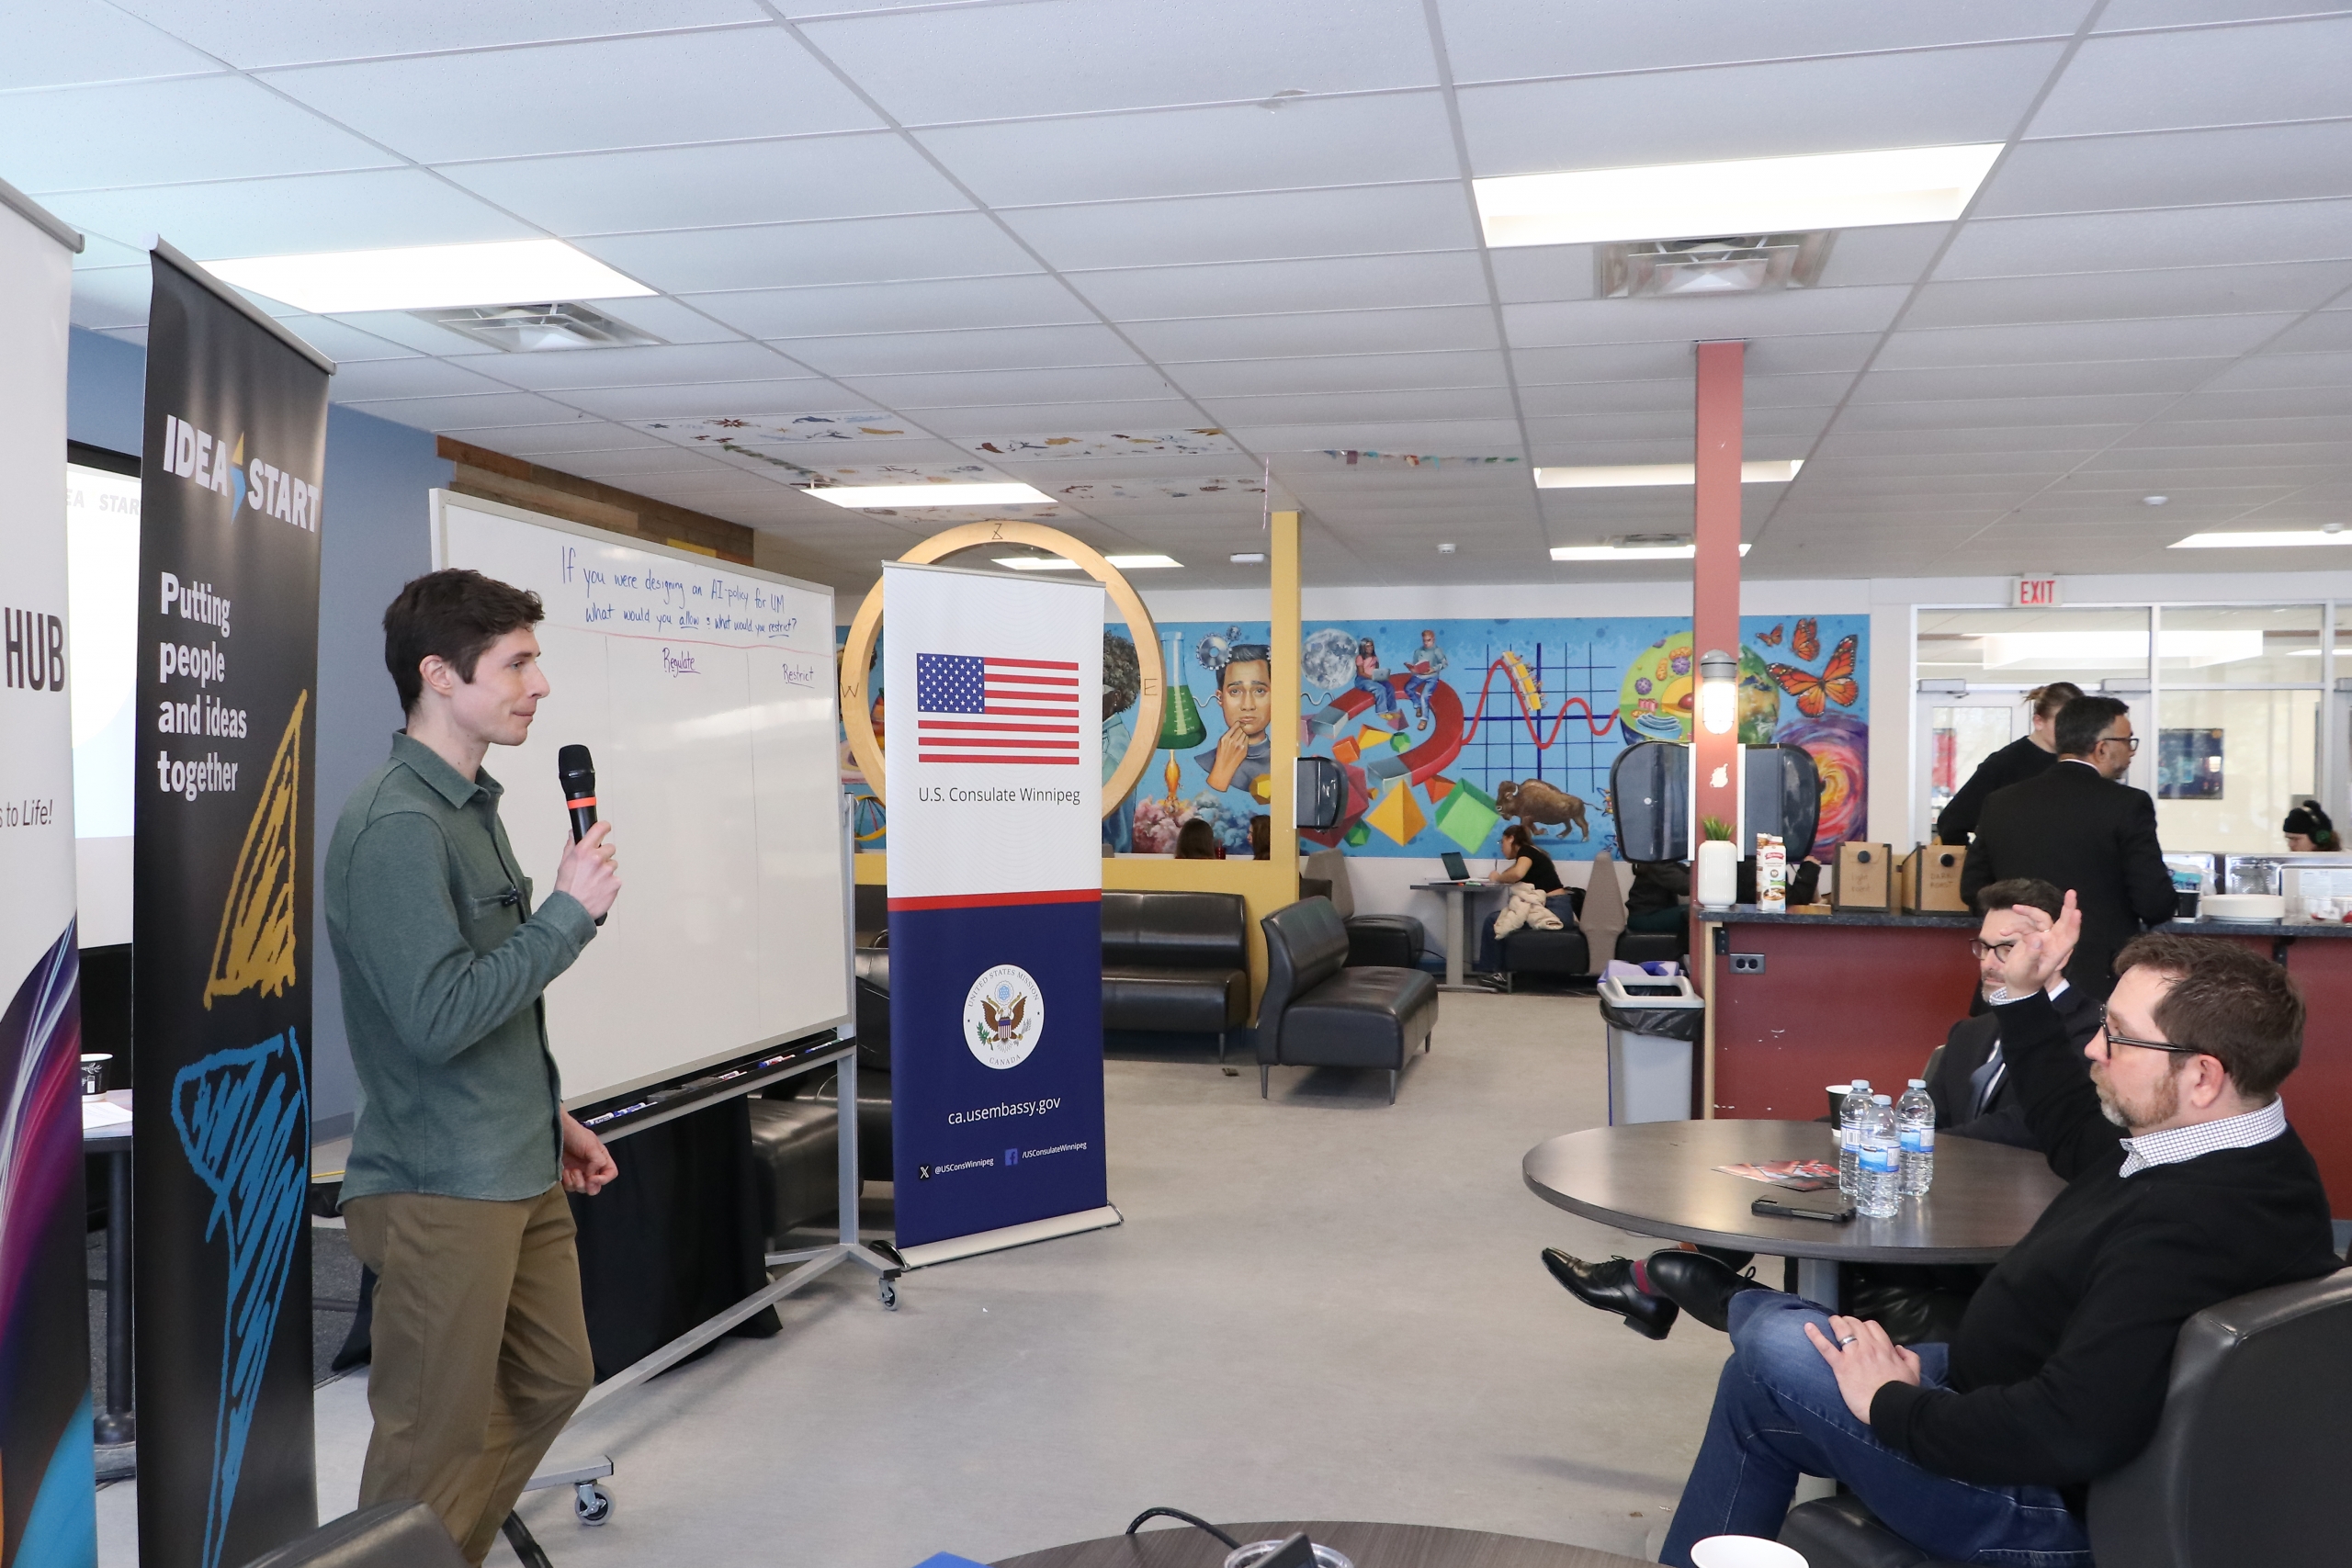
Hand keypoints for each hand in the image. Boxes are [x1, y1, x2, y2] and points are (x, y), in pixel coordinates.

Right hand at [555, 821, 620, 918]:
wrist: (571, 909)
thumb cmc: (566, 888)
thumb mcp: (564, 863)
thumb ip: (572, 845)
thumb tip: (574, 832)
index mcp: (583, 850)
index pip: (599, 829)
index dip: (604, 827)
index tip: (606, 828)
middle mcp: (596, 858)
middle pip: (610, 848)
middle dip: (604, 856)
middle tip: (594, 868)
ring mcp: (608, 871)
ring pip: (613, 864)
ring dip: (607, 871)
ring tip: (595, 881)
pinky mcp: (616, 883)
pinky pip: (616, 879)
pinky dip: (610, 883)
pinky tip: (600, 889)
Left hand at [559, 1111, 616, 1194]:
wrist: (555, 1132)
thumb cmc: (575, 1134)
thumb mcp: (591, 1145)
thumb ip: (598, 1161)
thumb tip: (592, 1175)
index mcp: (601, 1159)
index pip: (610, 1173)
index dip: (604, 1180)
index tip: (592, 1178)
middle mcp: (591, 1167)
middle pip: (595, 1185)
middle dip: (589, 1185)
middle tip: (584, 1180)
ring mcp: (578, 1172)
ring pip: (581, 1188)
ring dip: (576, 1181)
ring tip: (571, 1169)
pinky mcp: (566, 1175)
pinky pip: (569, 1187)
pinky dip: (566, 1180)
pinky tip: (564, 1170)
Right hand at [1205, 724, 1249, 792]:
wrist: (1224, 767)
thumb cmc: (1221, 754)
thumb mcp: (1220, 742)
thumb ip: (1227, 734)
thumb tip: (1235, 726)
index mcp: (1225, 738)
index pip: (1235, 726)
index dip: (1238, 724)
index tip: (1239, 723)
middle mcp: (1232, 741)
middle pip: (1241, 729)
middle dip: (1241, 729)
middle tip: (1240, 731)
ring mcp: (1239, 746)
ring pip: (1245, 734)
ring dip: (1243, 735)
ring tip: (1240, 738)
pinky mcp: (1244, 750)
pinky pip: (1247, 740)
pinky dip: (1245, 740)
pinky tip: (1241, 743)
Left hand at [1806, 1315, 1921, 1422]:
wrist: (1890, 1407)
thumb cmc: (1903, 1393)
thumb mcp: (1914, 1373)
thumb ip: (1910, 1357)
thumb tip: (1900, 1348)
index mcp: (1885, 1348)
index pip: (1872, 1327)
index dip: (1865, 1326)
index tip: (1862, 1330)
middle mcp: (1868, 1347)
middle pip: (1856, 1325)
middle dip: (1849, 1322)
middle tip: (1844, 1324)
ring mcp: (1853, 1355)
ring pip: (1842, 1330)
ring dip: (1835, 1323)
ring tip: (1831, 1321)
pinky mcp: (1841, 1366)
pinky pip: (1825, 1347)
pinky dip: (1815, 1336)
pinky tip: (1807, 1327)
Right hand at [1994, 890, 2079, 997]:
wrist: (2017, 986)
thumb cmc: (2024, 980)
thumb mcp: (2025, 970)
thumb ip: (2031, 955)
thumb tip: (2037, 938)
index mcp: (2056, 952)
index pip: (2070, 936)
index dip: (2073, 924)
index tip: (2076, 911)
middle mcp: (2052, 943)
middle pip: (2062, 923)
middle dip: (2067, 907)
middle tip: (2071, 892)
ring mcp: (2042, 940)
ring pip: (2040, 920)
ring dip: (2028, 912)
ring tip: (2014, 907)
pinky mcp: (2031, 938)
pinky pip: (2025, 926)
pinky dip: (2014, 927)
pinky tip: (2003, 933)